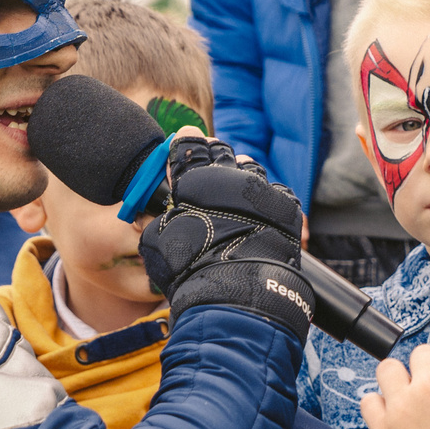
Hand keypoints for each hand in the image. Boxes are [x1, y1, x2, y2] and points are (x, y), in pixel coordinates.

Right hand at [138, 135, 311, 335]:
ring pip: (251, 168)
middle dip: (214, 154)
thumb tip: (144, 218)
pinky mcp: (285, 207)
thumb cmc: (189, 267)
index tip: (186, 139)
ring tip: (238, 186)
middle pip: (221, 152)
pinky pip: (277, 191)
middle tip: (211, 163)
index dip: (185, 143)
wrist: (238, 289)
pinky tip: (262, 210)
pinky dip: (268, 198)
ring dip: (243, 173)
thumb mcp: (157, 242)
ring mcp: (260, 189)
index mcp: (195, 179)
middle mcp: (229, 176)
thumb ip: (153, 221)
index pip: (188, 146)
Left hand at [360, 344, 429, 428]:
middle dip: (424, 369)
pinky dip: (376, 407)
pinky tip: (389, 417)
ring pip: (388, 368)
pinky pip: (368, 401)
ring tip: (403, 397)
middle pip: (419, 354)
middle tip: (426, 390)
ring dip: (396, 379)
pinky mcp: (384, 427)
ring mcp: (404, 404)